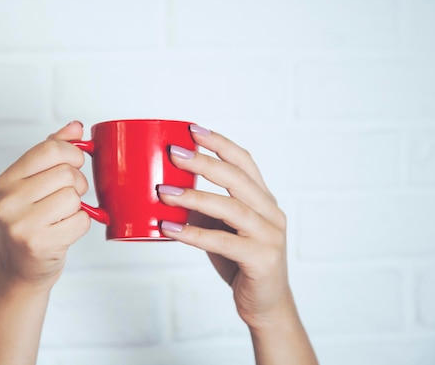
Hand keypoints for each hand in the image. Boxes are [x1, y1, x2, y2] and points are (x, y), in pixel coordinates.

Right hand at [0, 121, 90, 291]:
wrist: (18, 271)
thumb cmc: (30, 222)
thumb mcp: (32, 184)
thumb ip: (52, 151)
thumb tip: (75, 127)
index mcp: (6, 180)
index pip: (50, 149)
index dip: (73, 154)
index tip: (74, 164)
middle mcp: (9, 200)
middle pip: (67, 173)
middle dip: (77, 184)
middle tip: (68, 197)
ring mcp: (22, 224)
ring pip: (75, 197)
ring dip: (78, 207)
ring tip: (62, 216)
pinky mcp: (39, 244)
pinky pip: (81, 221)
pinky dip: (80, 225)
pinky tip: (64, 231)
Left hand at [158, 125, 292, 330]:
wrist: (266, 305)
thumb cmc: (241, 263)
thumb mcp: (223, 229)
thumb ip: (205, 209)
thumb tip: (166, 189)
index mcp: (263, 200)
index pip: (244, 162)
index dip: (219, 143)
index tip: (192, 129)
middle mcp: (271, 212)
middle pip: (236, 178)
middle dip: (203, 161)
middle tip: (173, 152)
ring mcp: (269, 235)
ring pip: (230, 207)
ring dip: (193, 196)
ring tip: (163, 191)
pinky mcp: (261, 258)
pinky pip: (223, 241)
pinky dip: (193, 234)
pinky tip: (169, 228)